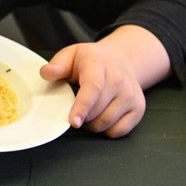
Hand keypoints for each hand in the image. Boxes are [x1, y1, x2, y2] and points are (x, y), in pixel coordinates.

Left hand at [39, 25, 170, 137]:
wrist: (121, 59)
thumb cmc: (92, 61)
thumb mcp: (72, 55)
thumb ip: (57, 64)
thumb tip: (46, 73)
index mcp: (99, 65)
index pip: (93, 88)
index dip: (82, 107)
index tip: (73, 122)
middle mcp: (119, 80)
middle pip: (97, 111)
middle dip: (82, 116)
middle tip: (74, 108)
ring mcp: (131, 95)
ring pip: (106, 123)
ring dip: (92, 124)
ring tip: (88, 111)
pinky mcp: (138, 108)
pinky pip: (119, 131)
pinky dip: (106, 130)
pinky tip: (102, 115)